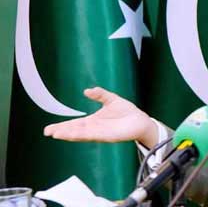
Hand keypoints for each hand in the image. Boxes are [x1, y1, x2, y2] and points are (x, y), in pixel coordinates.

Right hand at [43, 87, 157, 146]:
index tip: (49, 129)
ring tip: (57, 134)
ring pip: (81, 135)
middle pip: (74, 131)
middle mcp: (94, 129)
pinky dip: (83, 135)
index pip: (74, 124)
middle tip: (48, 132)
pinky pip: (93, 136)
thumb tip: (87, 90)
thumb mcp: (111, 99)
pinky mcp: (107, 136)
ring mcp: (100, 134)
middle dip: (61, 131)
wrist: (140, 120)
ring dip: (69, 134)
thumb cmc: (127, 111)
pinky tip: (74, 134)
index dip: (62, 126)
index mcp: (93, 121)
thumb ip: (100, 95)